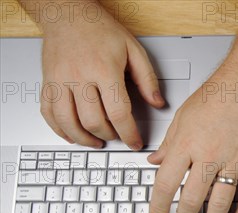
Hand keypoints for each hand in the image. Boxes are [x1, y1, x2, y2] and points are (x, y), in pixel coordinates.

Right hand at [39, 4, 163, 148]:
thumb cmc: (100, 29)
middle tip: (118, 137)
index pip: (118, 112)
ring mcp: (59, 80)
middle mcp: (79, 76)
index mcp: (104, 69)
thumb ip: (147, 79)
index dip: (129, 133)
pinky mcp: (47, 82)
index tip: (134, 142)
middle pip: (94, 121)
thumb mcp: (133, 50)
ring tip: (96, 142)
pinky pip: (48, 113)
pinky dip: (59, 129)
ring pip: (68, 121)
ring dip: (84, 138)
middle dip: (109, 136)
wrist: (68, 13)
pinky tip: (71, 135)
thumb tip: (158, 102)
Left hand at [148, 69, 237, 212]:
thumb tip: (156, 161)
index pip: (167, 183)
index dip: (159, 205)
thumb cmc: (218, 93)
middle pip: (193, 197)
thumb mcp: (183, 116)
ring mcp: (234, 160)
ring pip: (221, 201)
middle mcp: (210, 154)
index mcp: (187, 143)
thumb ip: (169, 143)